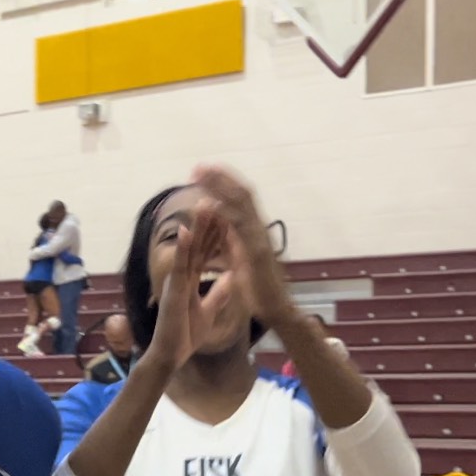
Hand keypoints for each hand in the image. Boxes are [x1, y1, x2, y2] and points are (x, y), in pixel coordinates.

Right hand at [138, 201, 234, 371]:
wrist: (170, 356)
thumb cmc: (184, 336)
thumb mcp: (208, 312)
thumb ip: (218, 295)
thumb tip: (230, 279)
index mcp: (190, 280)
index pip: (206, 251)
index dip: (215, 233)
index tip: (226, 214)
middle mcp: (182, 276)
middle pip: (197, 244)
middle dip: (207, 222)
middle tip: (215, 197)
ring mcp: (177, 281)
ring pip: (188, 249)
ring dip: (196, 226)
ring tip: (202, 202)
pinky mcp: (174, 291)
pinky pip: (180, 267)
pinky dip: (184, 249)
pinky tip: (188, 231)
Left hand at [189, 164, 296, 326]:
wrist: (277, 309)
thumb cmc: (259, 288)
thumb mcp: (241, 259)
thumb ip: (232, 241)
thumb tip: (220, 226)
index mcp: (252, 230)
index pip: (238, 199)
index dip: (221, 183)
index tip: (203, 172)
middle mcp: (258, 229)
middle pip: (240, 194)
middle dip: (219, 178)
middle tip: (198, 166)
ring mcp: (259, 238)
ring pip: (241, 204)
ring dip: (220, 188)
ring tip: (202, 175)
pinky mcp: (256, 251)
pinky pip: (240, 227)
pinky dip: (226, 214)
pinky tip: (211, 204)